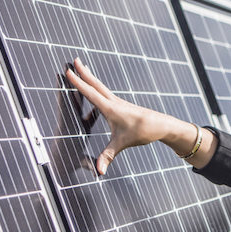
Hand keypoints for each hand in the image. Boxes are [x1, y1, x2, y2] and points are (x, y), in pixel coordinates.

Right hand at [65, 57, 175, 174]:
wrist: (161, 124)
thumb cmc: (143, 132)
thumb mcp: (123, 144)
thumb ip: (108, 156)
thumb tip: (99, 171)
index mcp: (111, 108)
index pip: (91, 93)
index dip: (78, 83)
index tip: (69, 71)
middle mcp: (114, 102)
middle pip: (96, 84)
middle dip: (84, 72)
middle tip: (74, 59)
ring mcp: (119, 102)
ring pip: (101, 87)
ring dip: (91, 77)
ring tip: (83, 68)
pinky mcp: (122, 105)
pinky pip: (106, 93)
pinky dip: (98, 86)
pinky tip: (97, 87)